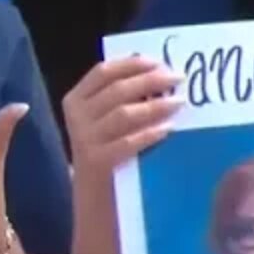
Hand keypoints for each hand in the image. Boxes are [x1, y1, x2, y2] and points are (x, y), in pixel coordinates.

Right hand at [62, 56, 182, 177]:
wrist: (93, 191)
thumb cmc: (106, 147)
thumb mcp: (101, 118)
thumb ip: (119, 97)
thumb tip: (158, 71)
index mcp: (75, 99)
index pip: (103, 72)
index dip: (131, 64)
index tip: (159, 62)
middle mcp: (76, 116)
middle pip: (116, 89)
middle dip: (150, 80)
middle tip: (177, 78)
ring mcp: (85, 139)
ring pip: (123, 114)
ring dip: (154, 105)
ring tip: (179, 101)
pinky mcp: (98, 161)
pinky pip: (128, 142)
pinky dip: (150, 133)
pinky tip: (168, 128)